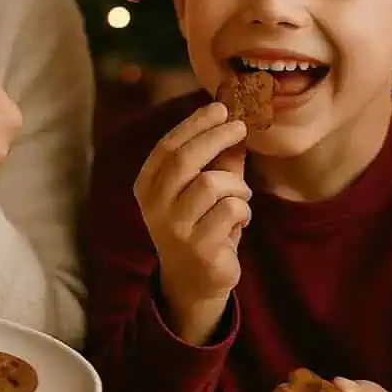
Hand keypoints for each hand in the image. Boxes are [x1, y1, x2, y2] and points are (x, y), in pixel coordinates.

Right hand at [132, 103, 250, 343]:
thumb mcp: (204, 188)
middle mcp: (155, 207)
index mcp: (147, 187)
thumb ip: (217, 159)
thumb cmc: (200, 225)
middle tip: (240, 127)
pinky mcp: (199, 248)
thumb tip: (236, 121)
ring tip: (241, 197)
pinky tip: (239, 222)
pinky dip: (244, 210)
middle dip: (216, 137)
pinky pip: (232, 210)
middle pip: (185, 160)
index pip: (168, 147)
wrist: (193, 282)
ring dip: (237, 186)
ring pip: (212, 184)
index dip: (194, 124)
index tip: (220, 109)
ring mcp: (175, 229)